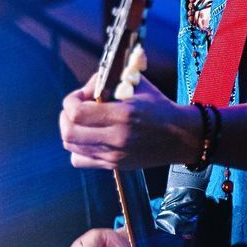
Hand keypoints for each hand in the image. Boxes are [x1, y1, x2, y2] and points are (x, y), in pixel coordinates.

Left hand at [59, 72, 198, 169]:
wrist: (179, 137)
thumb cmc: (158, 106)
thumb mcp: (137, 85)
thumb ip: (109, 80)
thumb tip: (86, 87)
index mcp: (123, 115)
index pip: (77, 113)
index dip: (71, 100)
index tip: (81, 95)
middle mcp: (116, 138)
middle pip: (69, 132)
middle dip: (66, 115)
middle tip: (77, 107)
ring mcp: (114, 155)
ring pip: (70, 146)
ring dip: (70, 130)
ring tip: (82, 121)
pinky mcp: (113, 165)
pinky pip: (79, 160)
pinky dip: (77, 148)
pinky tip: (88, 137)